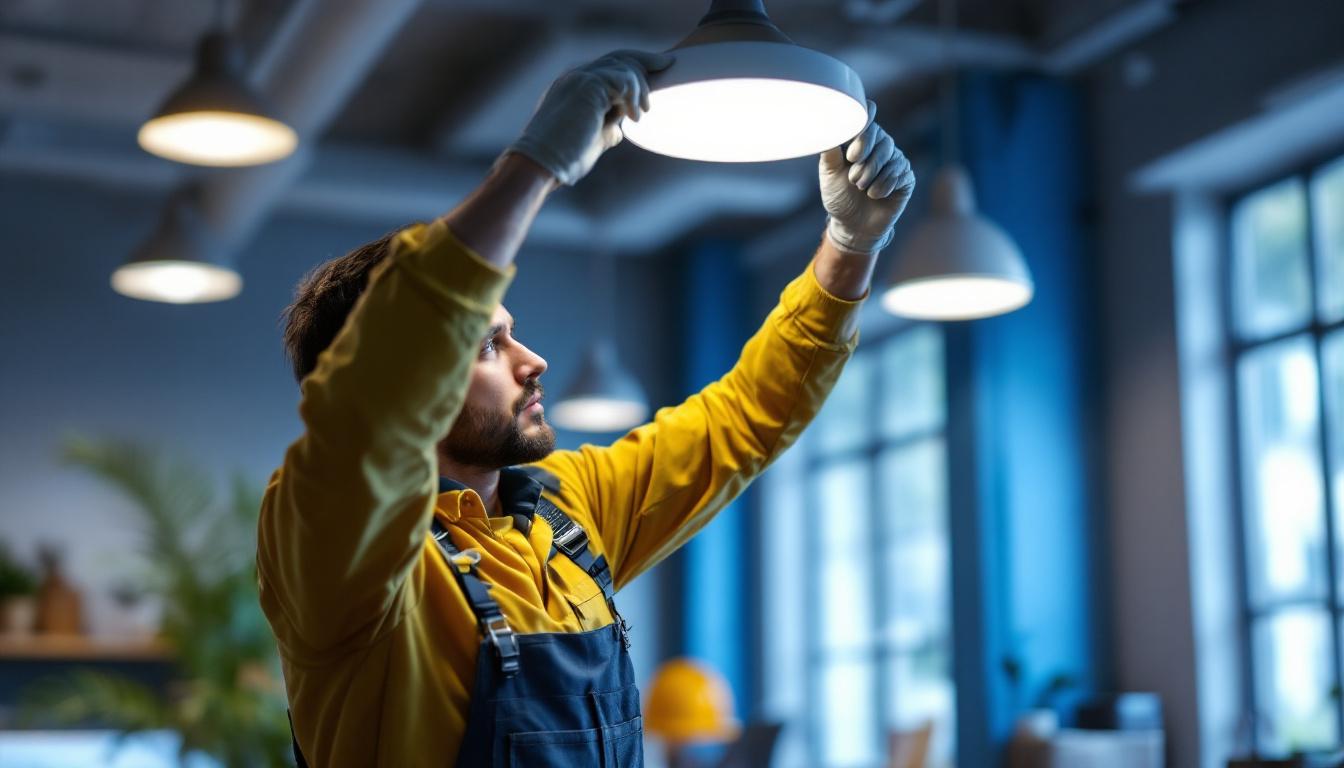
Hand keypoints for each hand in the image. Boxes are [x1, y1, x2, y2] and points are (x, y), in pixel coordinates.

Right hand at [508, 50, 673, 186]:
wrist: (543, 163)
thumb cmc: (565, 158)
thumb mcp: (592, 140)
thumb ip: (605, 128)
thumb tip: (620, 129)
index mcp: (575, 86)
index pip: (610, 67)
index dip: (635, 68)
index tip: (658, 71)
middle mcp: (576, 76)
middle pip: (619, 58)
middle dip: (646, 62)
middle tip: (666, 65)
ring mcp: (580, 77)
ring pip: (623, 66)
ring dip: (639, 88)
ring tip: (639, 113)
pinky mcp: (587, 84)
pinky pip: (623, 78)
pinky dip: (633, 95)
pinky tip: (633, 116)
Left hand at [819, 101, 915, 254]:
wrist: (852, 225)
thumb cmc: (840, 196)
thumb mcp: (830, 173)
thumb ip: (830, 150)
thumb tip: (825, 125)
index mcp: (861, 139)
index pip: (867, 118)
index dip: (863, 127)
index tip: (853, 148)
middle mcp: (881, 145)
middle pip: (880, 138)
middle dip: (864, 160)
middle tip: (853, 179)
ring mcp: (895, 160)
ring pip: (890, 156)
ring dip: (872, 175)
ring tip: (861, 188)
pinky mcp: (906, 177)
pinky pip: (900, 173)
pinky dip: (884, 186)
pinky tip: (875, 195)